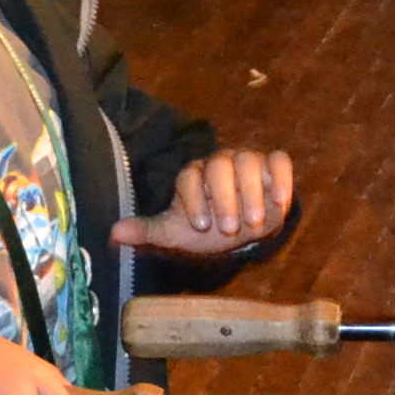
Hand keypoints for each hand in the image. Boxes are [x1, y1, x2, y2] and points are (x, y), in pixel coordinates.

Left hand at [125, 146, 292, 254]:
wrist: (242, 227)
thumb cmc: (207, 226)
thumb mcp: (177, 232)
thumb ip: (148, 231)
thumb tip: (113, 233)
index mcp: (193, 174)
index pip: (190, 176)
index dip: (195, 199)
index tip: (202, 225)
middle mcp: (220, 163)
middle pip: (220, 165)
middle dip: (225, 197)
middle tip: (230, 228)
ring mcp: (248, 161)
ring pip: (249, 161)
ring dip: (253, 192)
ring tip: (254, 222)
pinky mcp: (273, 165)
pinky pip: (280, 161)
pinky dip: (281, 177)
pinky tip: (281, 202)